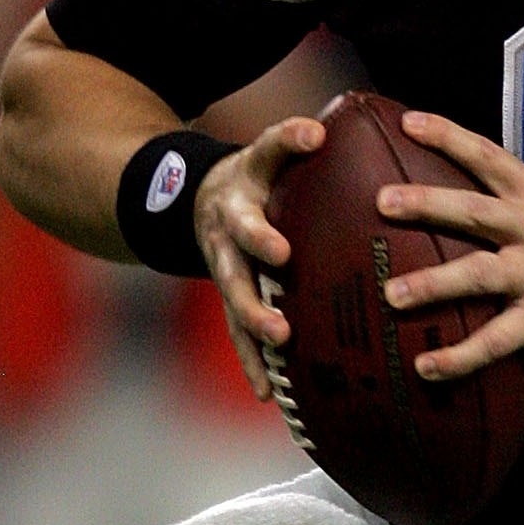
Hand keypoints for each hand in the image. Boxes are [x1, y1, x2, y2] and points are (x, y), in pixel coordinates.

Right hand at [192, 112, 325, 396]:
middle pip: (239, 252)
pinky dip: (253, 364)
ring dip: (256, 320)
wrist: (201, 204)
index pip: (265, 159)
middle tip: (282, 273)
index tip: (303, 166)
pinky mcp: (231, 300)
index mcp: (242, 192)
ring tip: (279, 340)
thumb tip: (322, 130)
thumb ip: (289, 140)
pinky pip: (240, 335)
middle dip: (259, 268)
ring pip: (236, 299)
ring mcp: (226, 269)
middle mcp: (227, 233)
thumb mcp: (265, 153)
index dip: (285, 153)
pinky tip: (266, 394)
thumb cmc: (254, 179)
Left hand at [377, 112, 523, 380]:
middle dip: (426, 204)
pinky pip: (493, 340)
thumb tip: (445, 196)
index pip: (490, 157)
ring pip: (478, 274)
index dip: (449, 136)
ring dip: (432, 283)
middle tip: (382, 200)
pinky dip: (459, 356)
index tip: (409, 121)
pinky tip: (426, 366)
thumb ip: (508, 202)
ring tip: (392, 293)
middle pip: (475, 211)